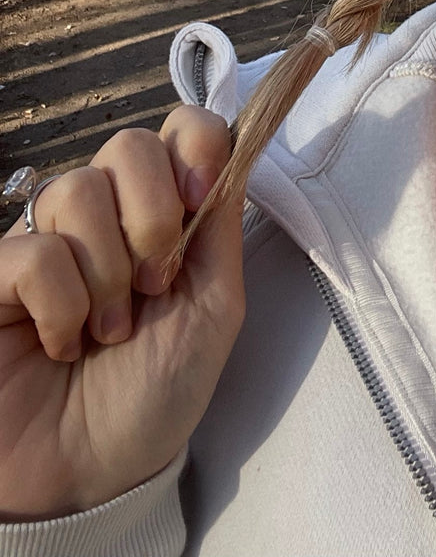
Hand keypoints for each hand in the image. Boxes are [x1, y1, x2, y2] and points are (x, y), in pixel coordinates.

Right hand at [0, 109, 245, 518]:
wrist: (92, 474)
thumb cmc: (157, 393)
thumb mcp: (215, 306)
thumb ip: (222, 222)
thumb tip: (234, 142)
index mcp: (165, 210)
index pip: (181, 127)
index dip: (194, 146)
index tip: (200, 196)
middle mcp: (106, 213)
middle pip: (128, 145)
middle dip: (153, 217)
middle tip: (154, 285)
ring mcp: (47, 238)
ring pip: (76, 191)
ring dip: (107, 274)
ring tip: (109, 330)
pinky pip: (34, 253)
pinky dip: (62, 306)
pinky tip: (63, 343)